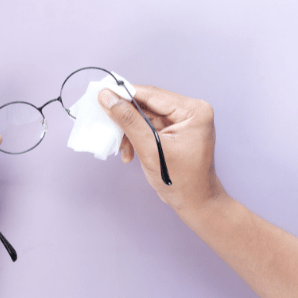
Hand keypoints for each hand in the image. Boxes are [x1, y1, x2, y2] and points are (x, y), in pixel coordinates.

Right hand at [98, 85, 225, 215]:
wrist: (196, 203)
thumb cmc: (181, 181)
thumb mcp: (150, 149)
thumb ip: (128, 121)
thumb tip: (108, 98)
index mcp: (193, 110)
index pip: (152, 95)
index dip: (124, 94)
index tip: (101, 94)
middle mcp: (191, 110)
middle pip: (147, 104)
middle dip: (126, 118)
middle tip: (106, 123)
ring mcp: (183, 120)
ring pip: (145, 116)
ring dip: (129, 131)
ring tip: (122, 148)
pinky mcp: (175, 130)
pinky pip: (149, 125)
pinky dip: (136, 136)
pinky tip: (129, 152)